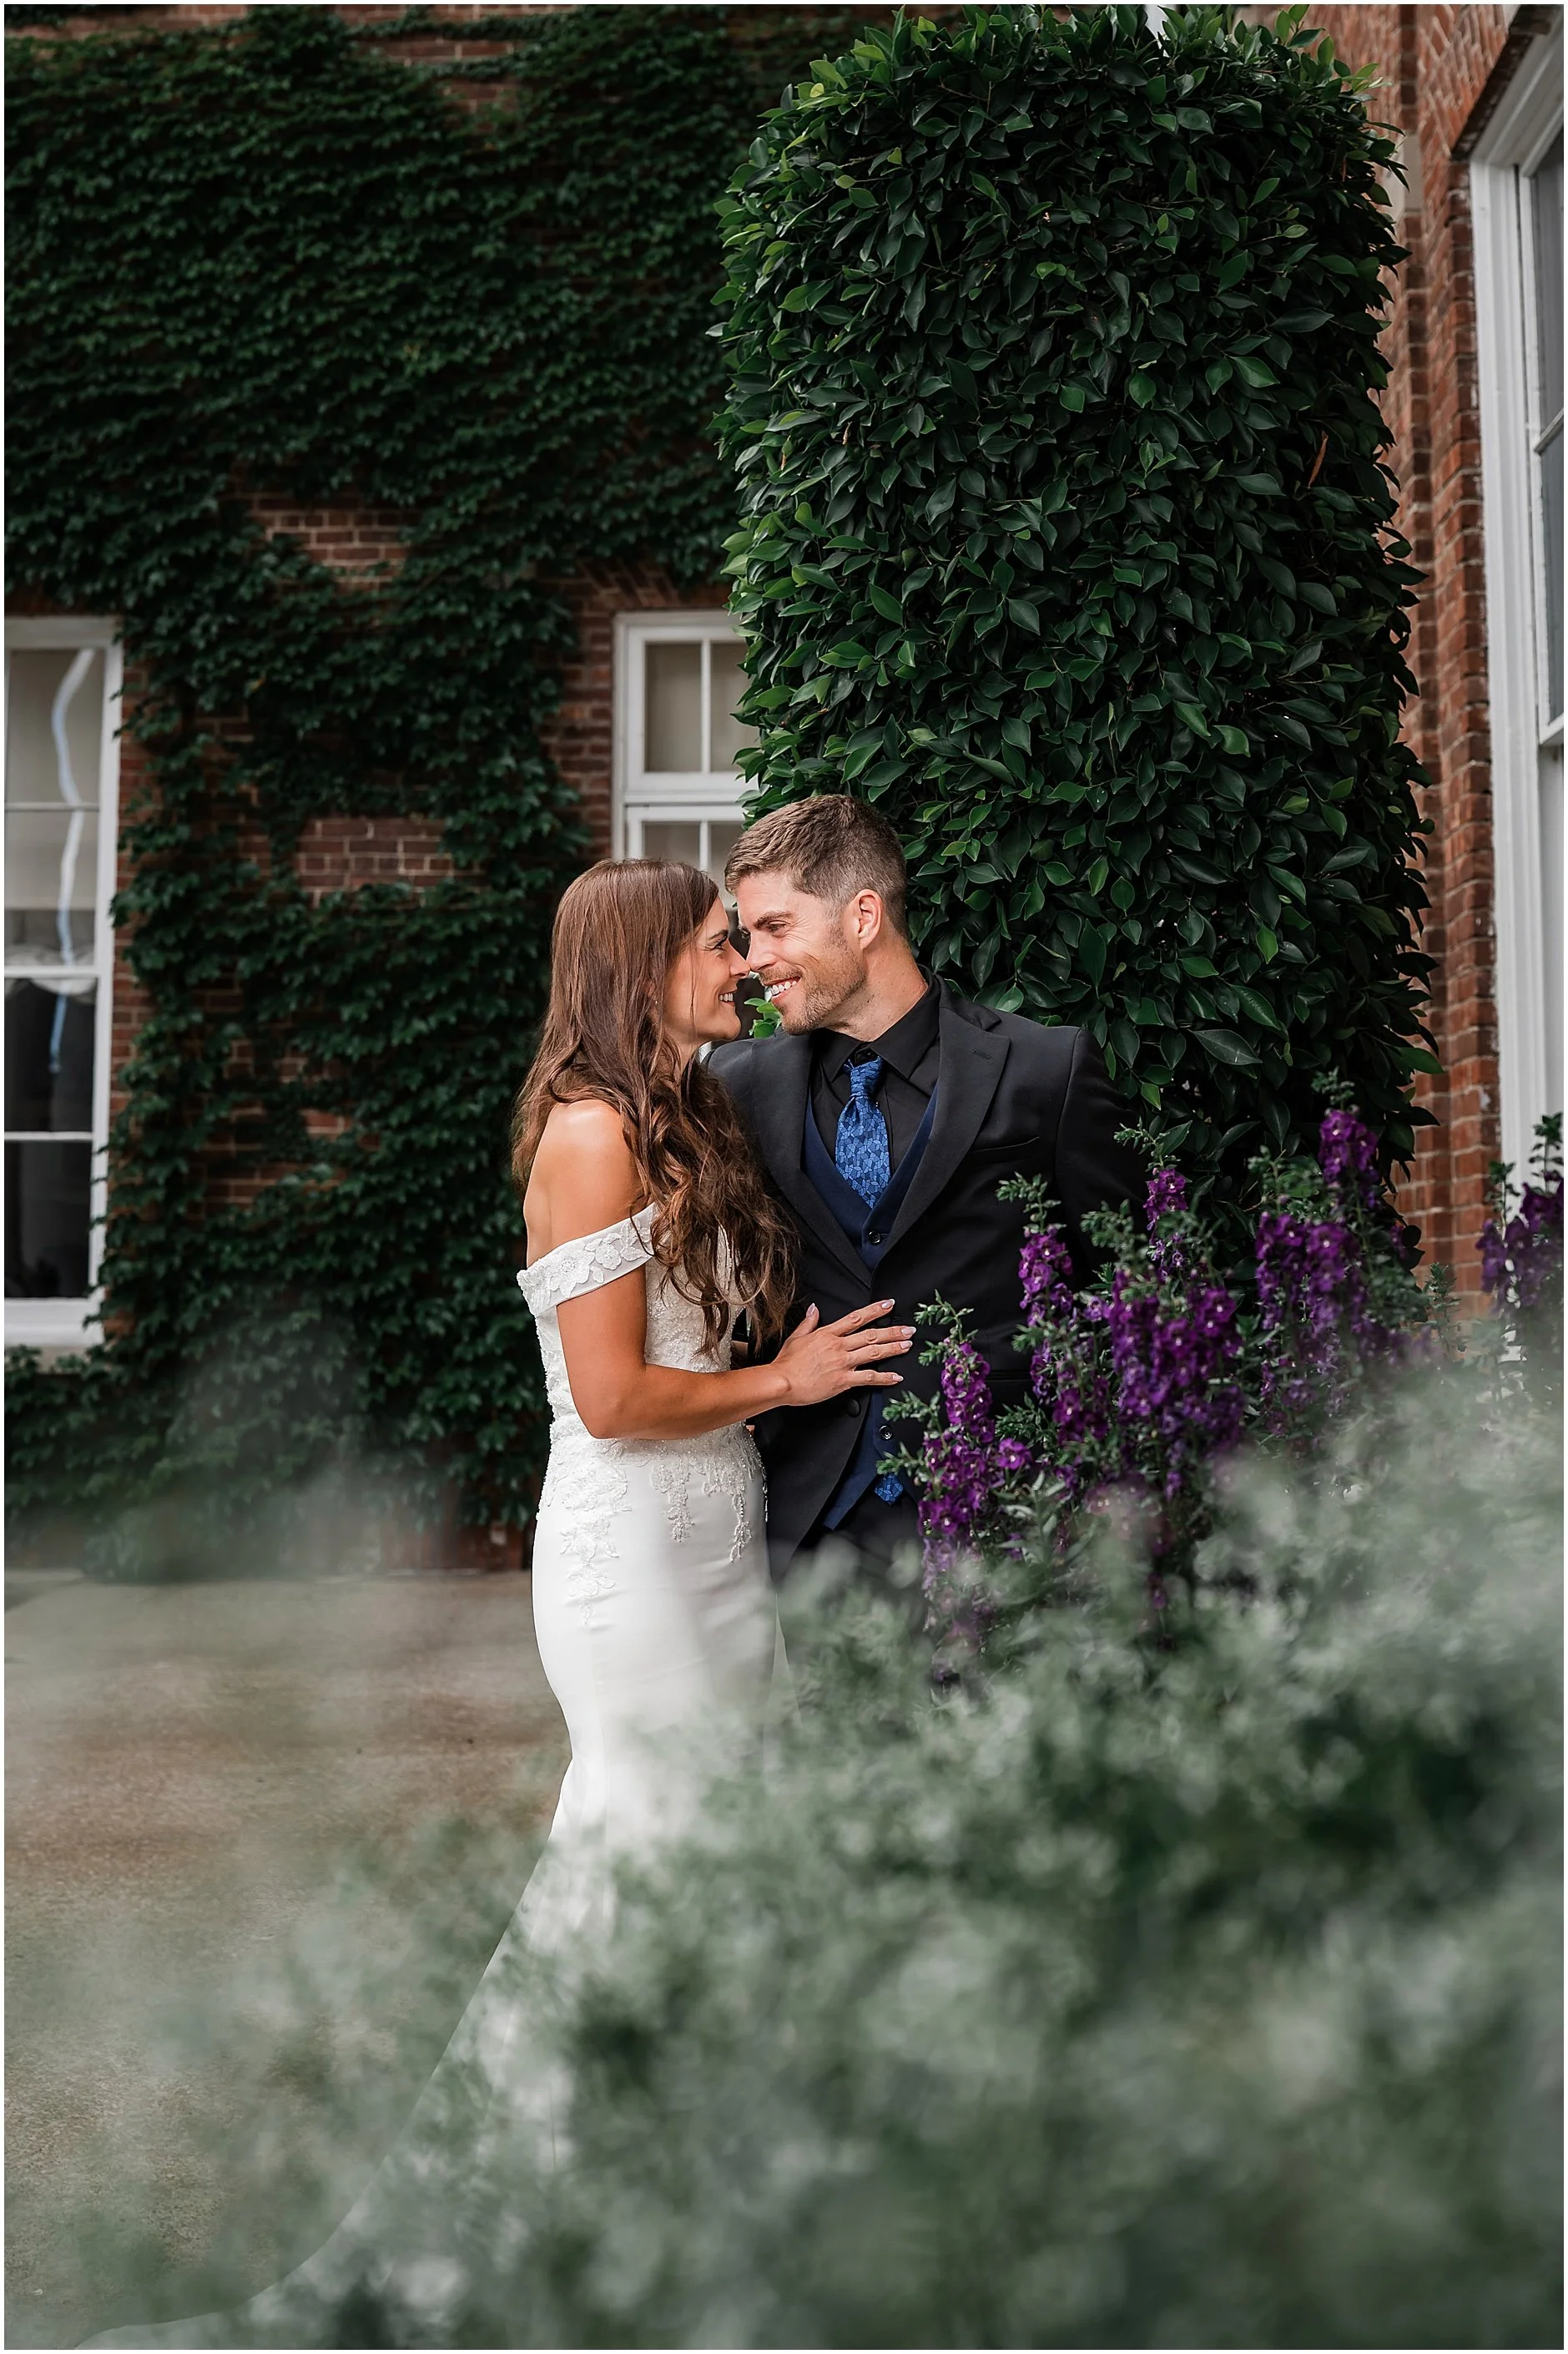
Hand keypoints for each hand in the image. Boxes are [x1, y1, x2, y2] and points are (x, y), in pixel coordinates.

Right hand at [773, 1299, 913, 1408]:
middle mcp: (838, 1346)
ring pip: (874, 1352)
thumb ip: (809, 1322)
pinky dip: (884, 1377)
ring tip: (907, 1346)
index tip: (888, 1305)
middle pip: (871, 1334)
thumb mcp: (796, 1337)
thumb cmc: (786, 1364)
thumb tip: (815, 1309)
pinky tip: (896, 1377)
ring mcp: (842, 1363)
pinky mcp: (843, 1380)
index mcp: (827, 1334)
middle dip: (893, 1331)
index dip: (875, 1310)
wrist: (781, 1382)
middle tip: (909, 1329)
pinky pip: (869, 1377)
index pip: (856, 1318)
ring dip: (893, 1349)